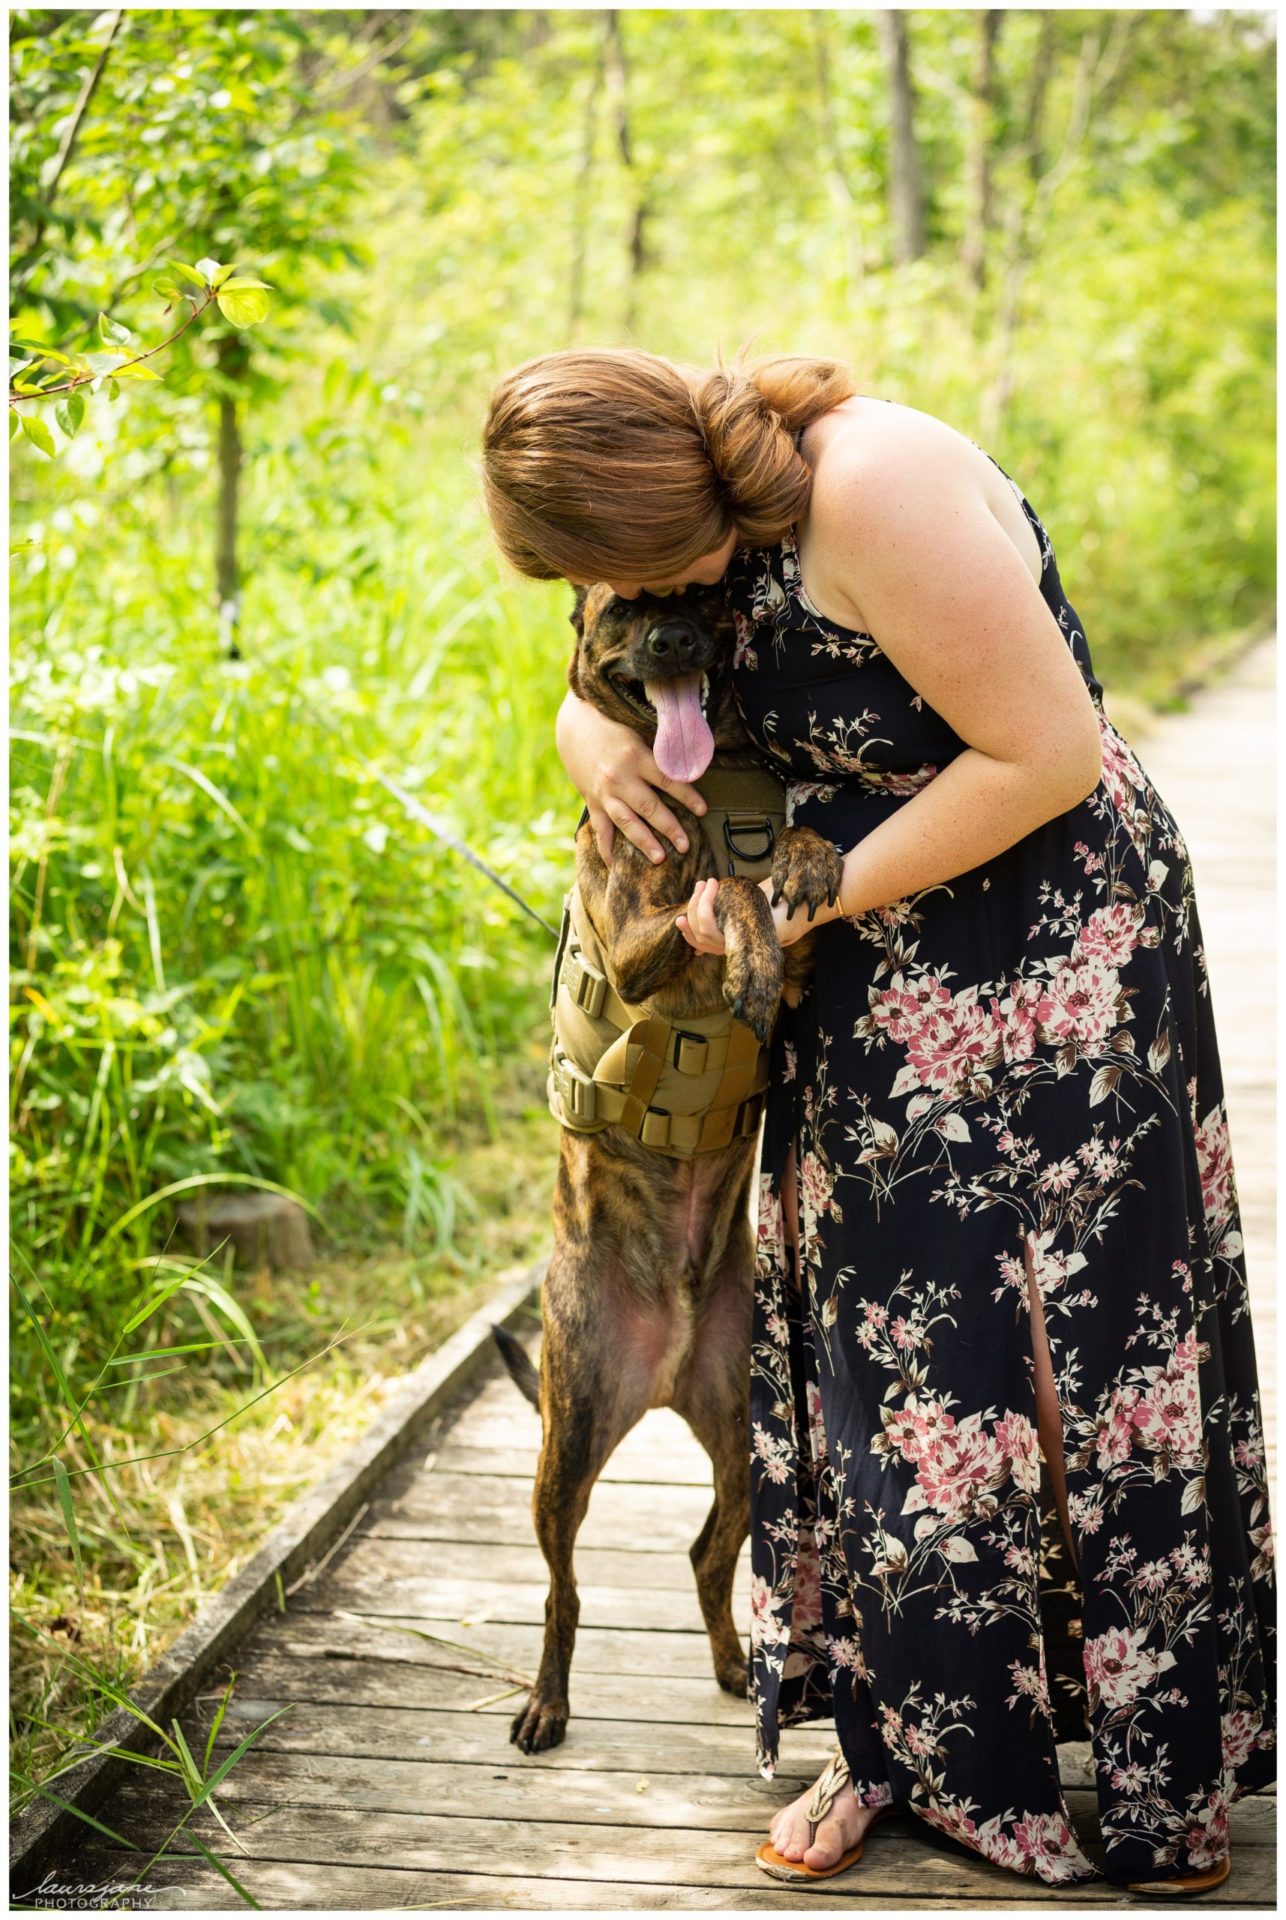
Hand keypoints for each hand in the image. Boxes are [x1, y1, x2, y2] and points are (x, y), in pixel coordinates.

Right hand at [555, 689, 706, 865]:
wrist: (573, 726)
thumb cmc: (613, 727)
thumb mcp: (637, 734)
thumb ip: (657, 754)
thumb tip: (687, 767)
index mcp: (636, 757)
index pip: (667, 780)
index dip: (687, 796)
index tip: (702, 810)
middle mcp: (620, 778)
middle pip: (649, 807)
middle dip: (669, 828)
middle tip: (685, 846)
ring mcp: (604, 792)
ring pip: (627, 822)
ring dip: (643, 842)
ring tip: (659, 859)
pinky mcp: (592, 801)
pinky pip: (600, 829)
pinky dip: (606, 848)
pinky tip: (615, 865)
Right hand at [674, 876, 824, 951]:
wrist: (801, 905)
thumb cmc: (778, 903)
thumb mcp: (748, 903)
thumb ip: (729, 906)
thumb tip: (711, 901)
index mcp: (733, 942)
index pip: (702, 944)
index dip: (688, 933)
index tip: (679, 918)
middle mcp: (734, 947)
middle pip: (700, 936)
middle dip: (692, 909)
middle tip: (700, 885)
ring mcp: (739, 944)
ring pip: (704, 931)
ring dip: (699, 903)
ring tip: (707, 883)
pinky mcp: (744, 938)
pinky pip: (715, 929)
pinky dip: (708, 906)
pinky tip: (714, 888)